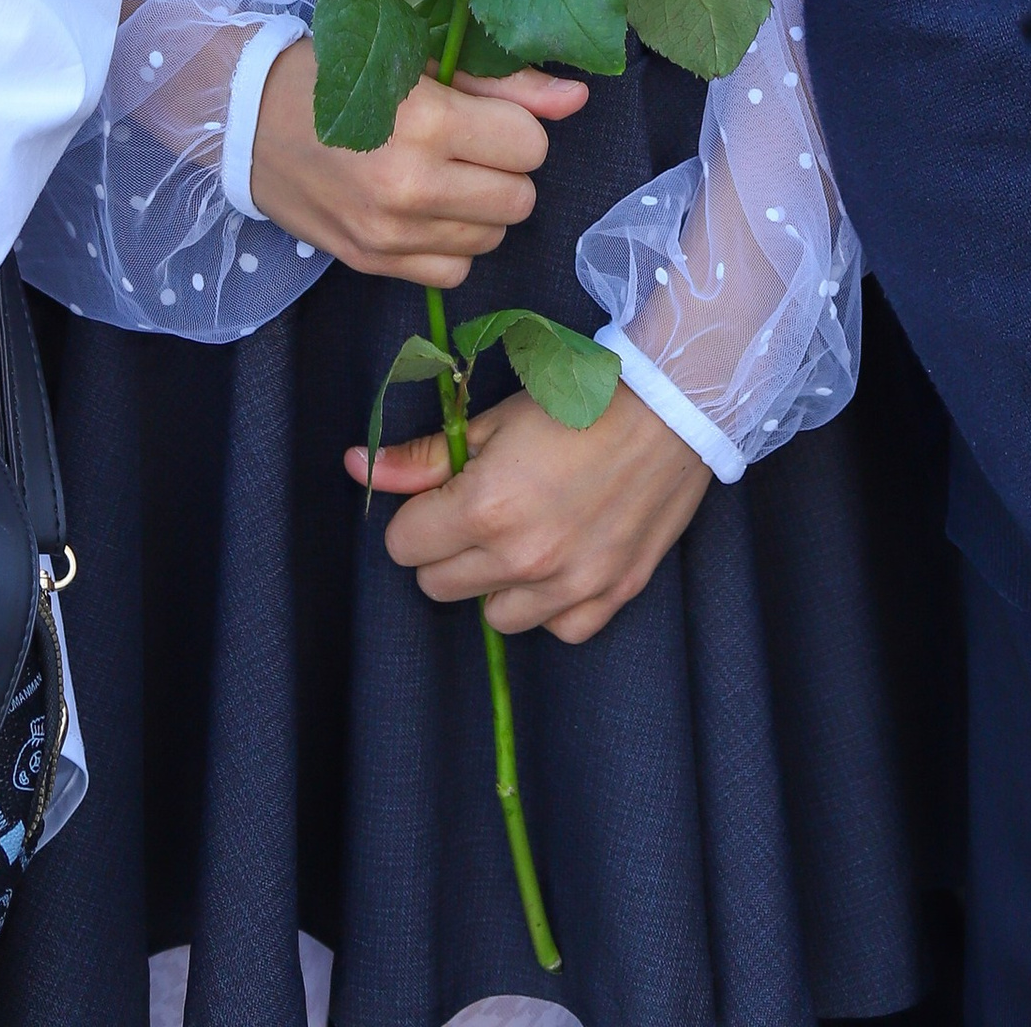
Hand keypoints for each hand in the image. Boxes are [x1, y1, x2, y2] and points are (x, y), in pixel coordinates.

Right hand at [251, 39, 586, 286]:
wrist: (245, 118)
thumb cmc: (333, 73)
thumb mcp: (418, 59)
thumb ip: (503, 83)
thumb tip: (578, 98)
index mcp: (425, 122)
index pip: (529, 145)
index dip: (514, 125)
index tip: (482, 112)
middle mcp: (411, 187)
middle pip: (519, 198)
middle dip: (504, 168)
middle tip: (465, 144)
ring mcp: (390, 235)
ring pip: (492, 238)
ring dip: (480, 207)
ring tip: (443, 173)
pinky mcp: (372, 264)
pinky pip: (455, 273)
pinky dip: (451, 244)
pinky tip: (425, 211)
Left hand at [352, 382, 712, 643]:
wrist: (672, 409)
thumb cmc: (577, 403)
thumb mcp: (493, 420)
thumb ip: (423, 457)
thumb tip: (358, 468)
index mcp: (485, 507)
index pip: (403, 546)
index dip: (416, 517)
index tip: (442, 497)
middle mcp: (523, 558)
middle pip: (439, 586)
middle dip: (447, 549)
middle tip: (483, 510)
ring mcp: (569, 586)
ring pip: (493, 616)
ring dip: (497, 581)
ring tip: (526, 532)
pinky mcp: (610, 597)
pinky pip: (555, 628)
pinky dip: (552, 602)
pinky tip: (564, 558)